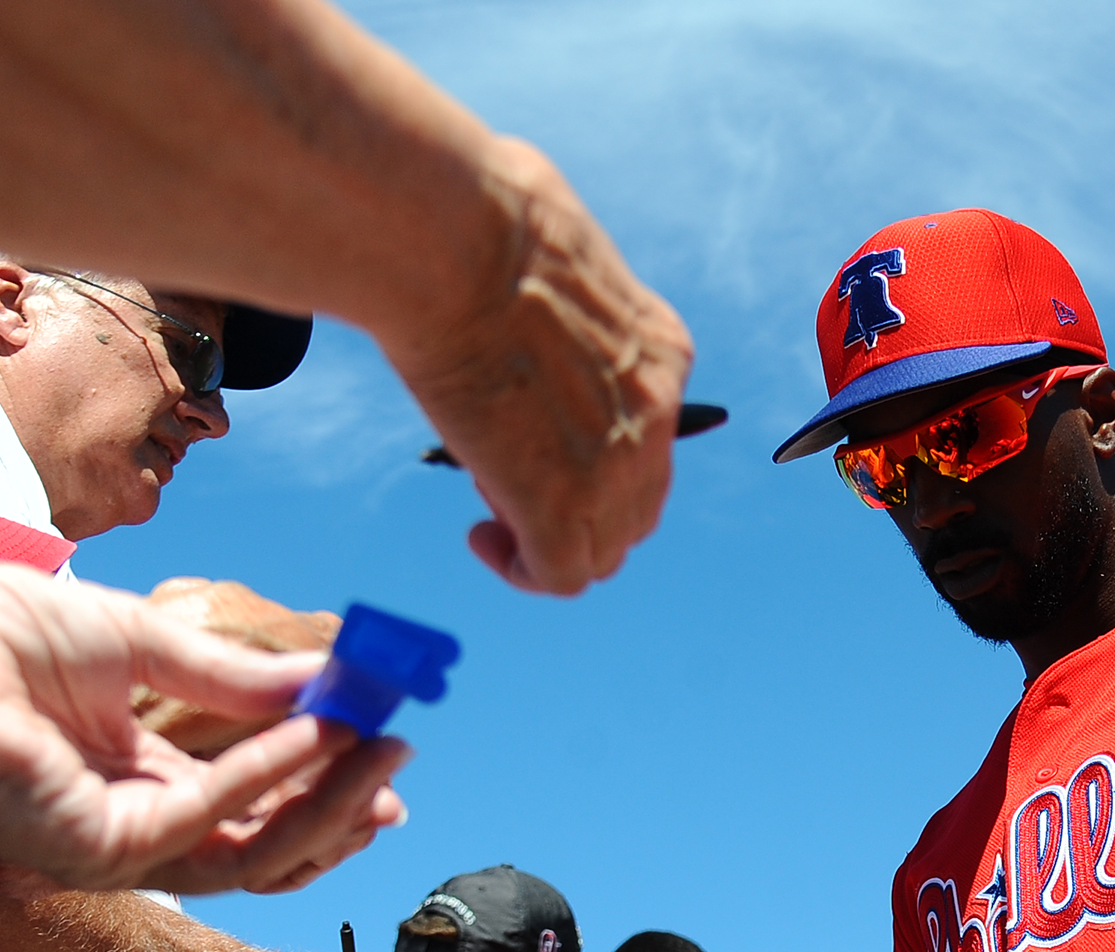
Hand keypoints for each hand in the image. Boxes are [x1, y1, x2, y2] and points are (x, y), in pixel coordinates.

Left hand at [0, 566, 408, 893]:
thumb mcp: (128, 633)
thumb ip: (225, 671)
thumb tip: (322, 677)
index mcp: (126, 766)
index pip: (243, 786)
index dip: (320, 764)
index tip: (383, 725)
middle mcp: (126, 815)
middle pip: (262, 832)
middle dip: (342, 794)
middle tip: (402, 747)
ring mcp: (114, 843)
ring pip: (252, 852)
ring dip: (328, 797)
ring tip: (383, 743)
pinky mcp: (100, 852)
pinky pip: (213, 826)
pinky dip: (273, 777)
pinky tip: (314, 732)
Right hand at [386, 135, 691, 594]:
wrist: (453, 235)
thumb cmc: (476, 213)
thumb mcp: (550, 246)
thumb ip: (553, 290)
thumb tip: (509, 263)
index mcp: (662, 351)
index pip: (649, 438)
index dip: (592, 453)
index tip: (532, 433)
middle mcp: (657, 412)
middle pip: (639, 505)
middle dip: (576, 506)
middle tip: (506, 477)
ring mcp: (616, 463)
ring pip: (605, 548)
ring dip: (549, 539)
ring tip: (491, 502)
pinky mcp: (560, 500)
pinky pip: (561, 574)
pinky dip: (522, 569)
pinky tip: (484, 536)